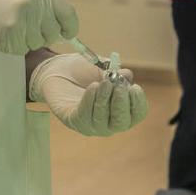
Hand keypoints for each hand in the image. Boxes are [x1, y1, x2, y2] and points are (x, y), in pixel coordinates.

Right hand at [0, 0, 78, 54]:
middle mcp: (34, 2)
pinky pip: (21, 50)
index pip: (68, 13)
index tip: (65, 34)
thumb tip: (61, 26)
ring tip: (5, 25)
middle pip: (52, 32)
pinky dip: (11, 46)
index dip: (68, 27)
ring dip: (25, 41)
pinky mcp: (9, 36)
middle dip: (41, 35)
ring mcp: (22, 20)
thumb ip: (41, 2)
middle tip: (21, 27)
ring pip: (36, 43)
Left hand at [28, 53, 148, 136]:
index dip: (138, 103)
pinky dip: (90, 101)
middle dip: (121, 104)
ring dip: (104, 99)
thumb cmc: (84, 70)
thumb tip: (127, 76)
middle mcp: (109, 122)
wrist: (57, 68)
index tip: (134, 87)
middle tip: (118, 86)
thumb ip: (117, 74)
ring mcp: (91, 125)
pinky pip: (84, 116)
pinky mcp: (73, 121)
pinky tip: (93, 87)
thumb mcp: (103, 69)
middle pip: (122, 122)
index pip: (137, 114)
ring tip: (103, 82)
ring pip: (102, 120)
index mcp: (121, 109)